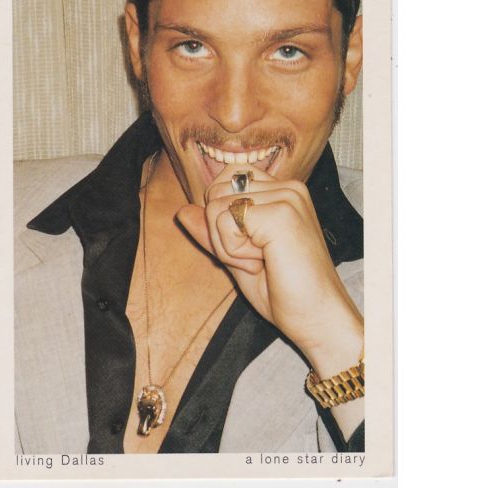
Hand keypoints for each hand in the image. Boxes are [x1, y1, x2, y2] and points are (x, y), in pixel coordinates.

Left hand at [177, 163, 362, 375]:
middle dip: (222, 232)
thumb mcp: (237, 256)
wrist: (317, 319)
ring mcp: (286, 197)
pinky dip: (233, 251)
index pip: (226, 179)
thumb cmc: (284, 290)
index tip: (252, 246)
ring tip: (261, 261)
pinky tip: (263, 263)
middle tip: (256, 258)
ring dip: (228, 244)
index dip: (223, 215)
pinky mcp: (280, 213)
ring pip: (216, 207)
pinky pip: (224, 222)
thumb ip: (212, 231)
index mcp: (281, 191)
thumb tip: (182, 211)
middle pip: (216, 193)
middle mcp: (287, 187)